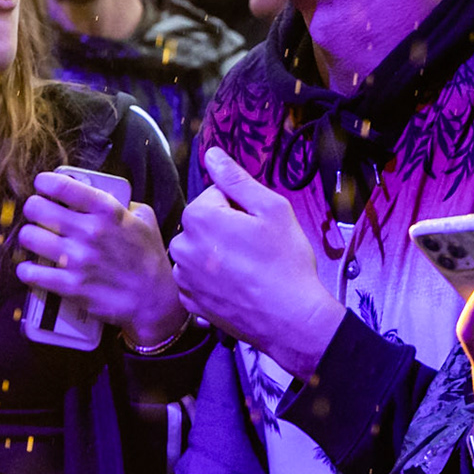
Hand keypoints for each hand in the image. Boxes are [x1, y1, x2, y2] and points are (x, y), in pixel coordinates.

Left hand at [14, 171, 185, 347]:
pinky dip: (27, 270)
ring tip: (37, 241)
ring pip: (28, 237)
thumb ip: (119, 203)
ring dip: (29, 237)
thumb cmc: (149, 259)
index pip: (61, 186)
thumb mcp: (144, 218)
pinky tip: (33, 269)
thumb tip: (96, 194)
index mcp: (107, 210)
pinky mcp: (70, 287)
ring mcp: (77, 260)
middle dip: (34, 209)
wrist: (154, 300)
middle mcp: (89, 231)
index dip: (44, 182)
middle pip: (35, 208)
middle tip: (39, 215)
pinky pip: (30, 273)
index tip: (42, 185)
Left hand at [168, 147, 345, 377]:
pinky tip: (238, 286)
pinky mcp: (191, 303)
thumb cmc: (285, 261)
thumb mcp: (271, 209)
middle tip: (257, 247)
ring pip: (200, 250)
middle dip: (226, 229)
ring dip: (218, 254)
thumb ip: (237, 179)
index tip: (258, 225)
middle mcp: (182, 246)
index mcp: (199, 217)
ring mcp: (184, 278)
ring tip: (249, 269)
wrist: (291, 319)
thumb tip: (212, 154)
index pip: (215, 195)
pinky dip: (214, 280)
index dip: (241, 207)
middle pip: (204, 223)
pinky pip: (198, 279)